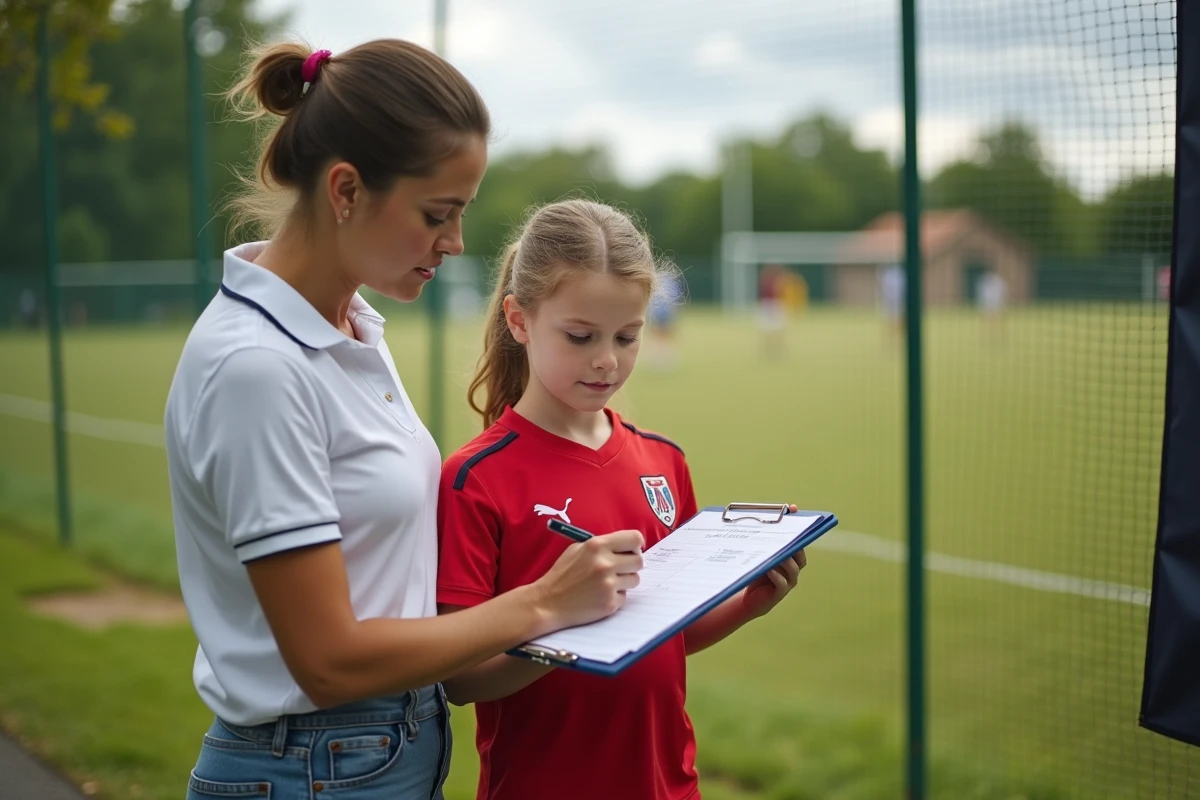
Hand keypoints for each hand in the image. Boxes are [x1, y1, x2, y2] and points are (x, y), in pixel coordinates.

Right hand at [531, 529, 644, 632]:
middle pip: (639, 560)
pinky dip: (615, 597)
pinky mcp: (610, 604)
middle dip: (631, 564)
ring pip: (635, 579)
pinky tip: (599, 596)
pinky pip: (625, 597)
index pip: (635, 538)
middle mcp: (605, 564)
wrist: (548, 603)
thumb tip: (626, 546)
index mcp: (597, 546)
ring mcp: (608, 585)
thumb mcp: (577, 550)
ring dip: (624, 581)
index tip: (632, 550)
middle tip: (620, 568)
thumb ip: (602, 545)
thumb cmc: (562, 575)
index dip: (635, 545)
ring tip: (606, 583)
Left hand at [741, 503, 806, 619]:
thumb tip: (755, 517)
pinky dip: (777, 575)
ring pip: (794, 568)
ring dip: (786, 559)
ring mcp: (787, 581)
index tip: (792, 509)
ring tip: (779, 553)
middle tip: (789, 534)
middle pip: (800, 555)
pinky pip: (782, 583)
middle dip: (795, 543)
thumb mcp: (757, 554)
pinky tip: (768, 569)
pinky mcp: (779, 593)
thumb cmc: (754, 572)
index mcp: (789, 557)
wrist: (747, 598)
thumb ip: (760, 539)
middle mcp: (792, 569)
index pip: (798, 540)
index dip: (797, 525)